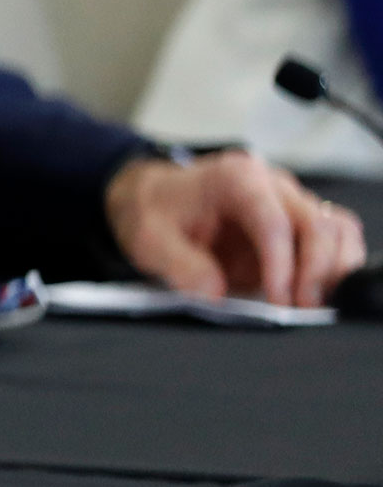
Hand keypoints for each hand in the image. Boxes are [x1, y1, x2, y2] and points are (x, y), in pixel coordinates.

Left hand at [106, 149, 366, 307]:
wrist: (154, 198)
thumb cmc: (154, 211)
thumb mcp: (149, 238)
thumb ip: (180, 264)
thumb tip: (213, 293)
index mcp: (236, 178)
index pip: (273, 221)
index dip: (281, 264)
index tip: (277, 299)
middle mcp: (272, 185)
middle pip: (317, 223)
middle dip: (314, 270)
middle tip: (299, 307)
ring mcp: (289, 202)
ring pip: (336, 229)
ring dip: (332, 269)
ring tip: (311, 302)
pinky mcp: (297, 224)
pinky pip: (335, 238)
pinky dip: (336, 265)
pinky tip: (317, 291)